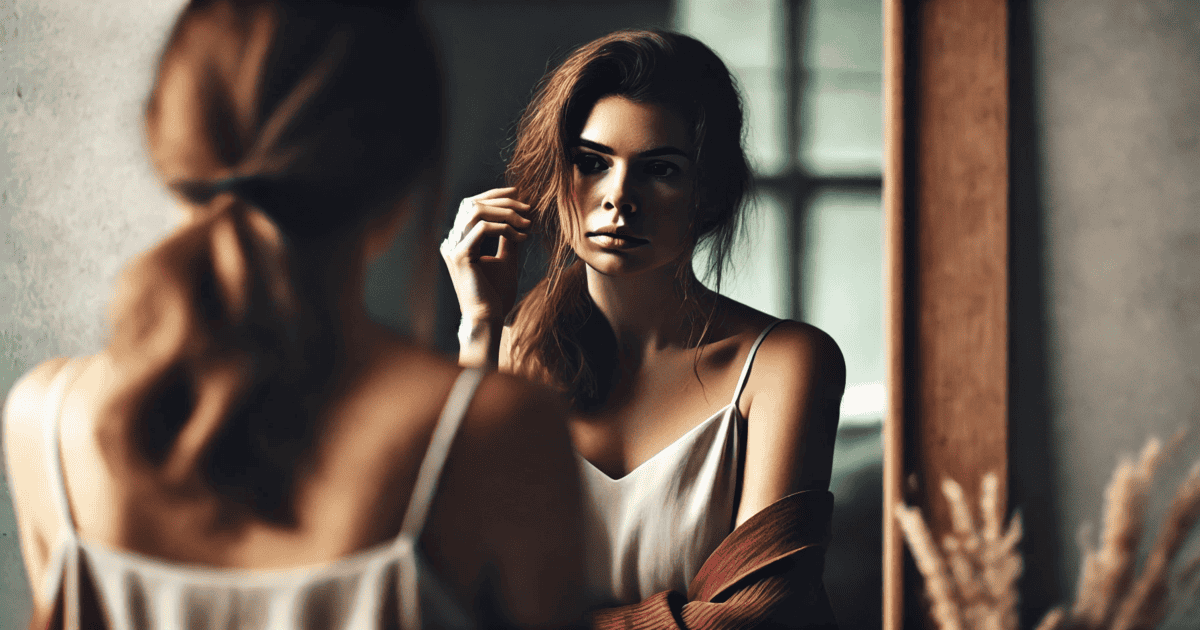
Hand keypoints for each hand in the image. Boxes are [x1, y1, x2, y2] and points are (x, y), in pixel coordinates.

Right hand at [439, 187, 530, 324]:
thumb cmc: (496, 294)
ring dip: (505, 213)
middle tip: (528, 209)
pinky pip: (482, 229)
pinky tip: (520, 237)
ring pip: (476, 211)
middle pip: (473, 203)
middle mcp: (452, 240)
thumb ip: (508, 237)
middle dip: (503, 202)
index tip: (519, 193)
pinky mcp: (460, 256)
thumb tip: (521, 215)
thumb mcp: (506, 259)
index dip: (494, 195)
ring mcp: (453, 247)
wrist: (488, 318)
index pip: (472, 205)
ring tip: (526, 223)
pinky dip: (504, 228)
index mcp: (460, 240)